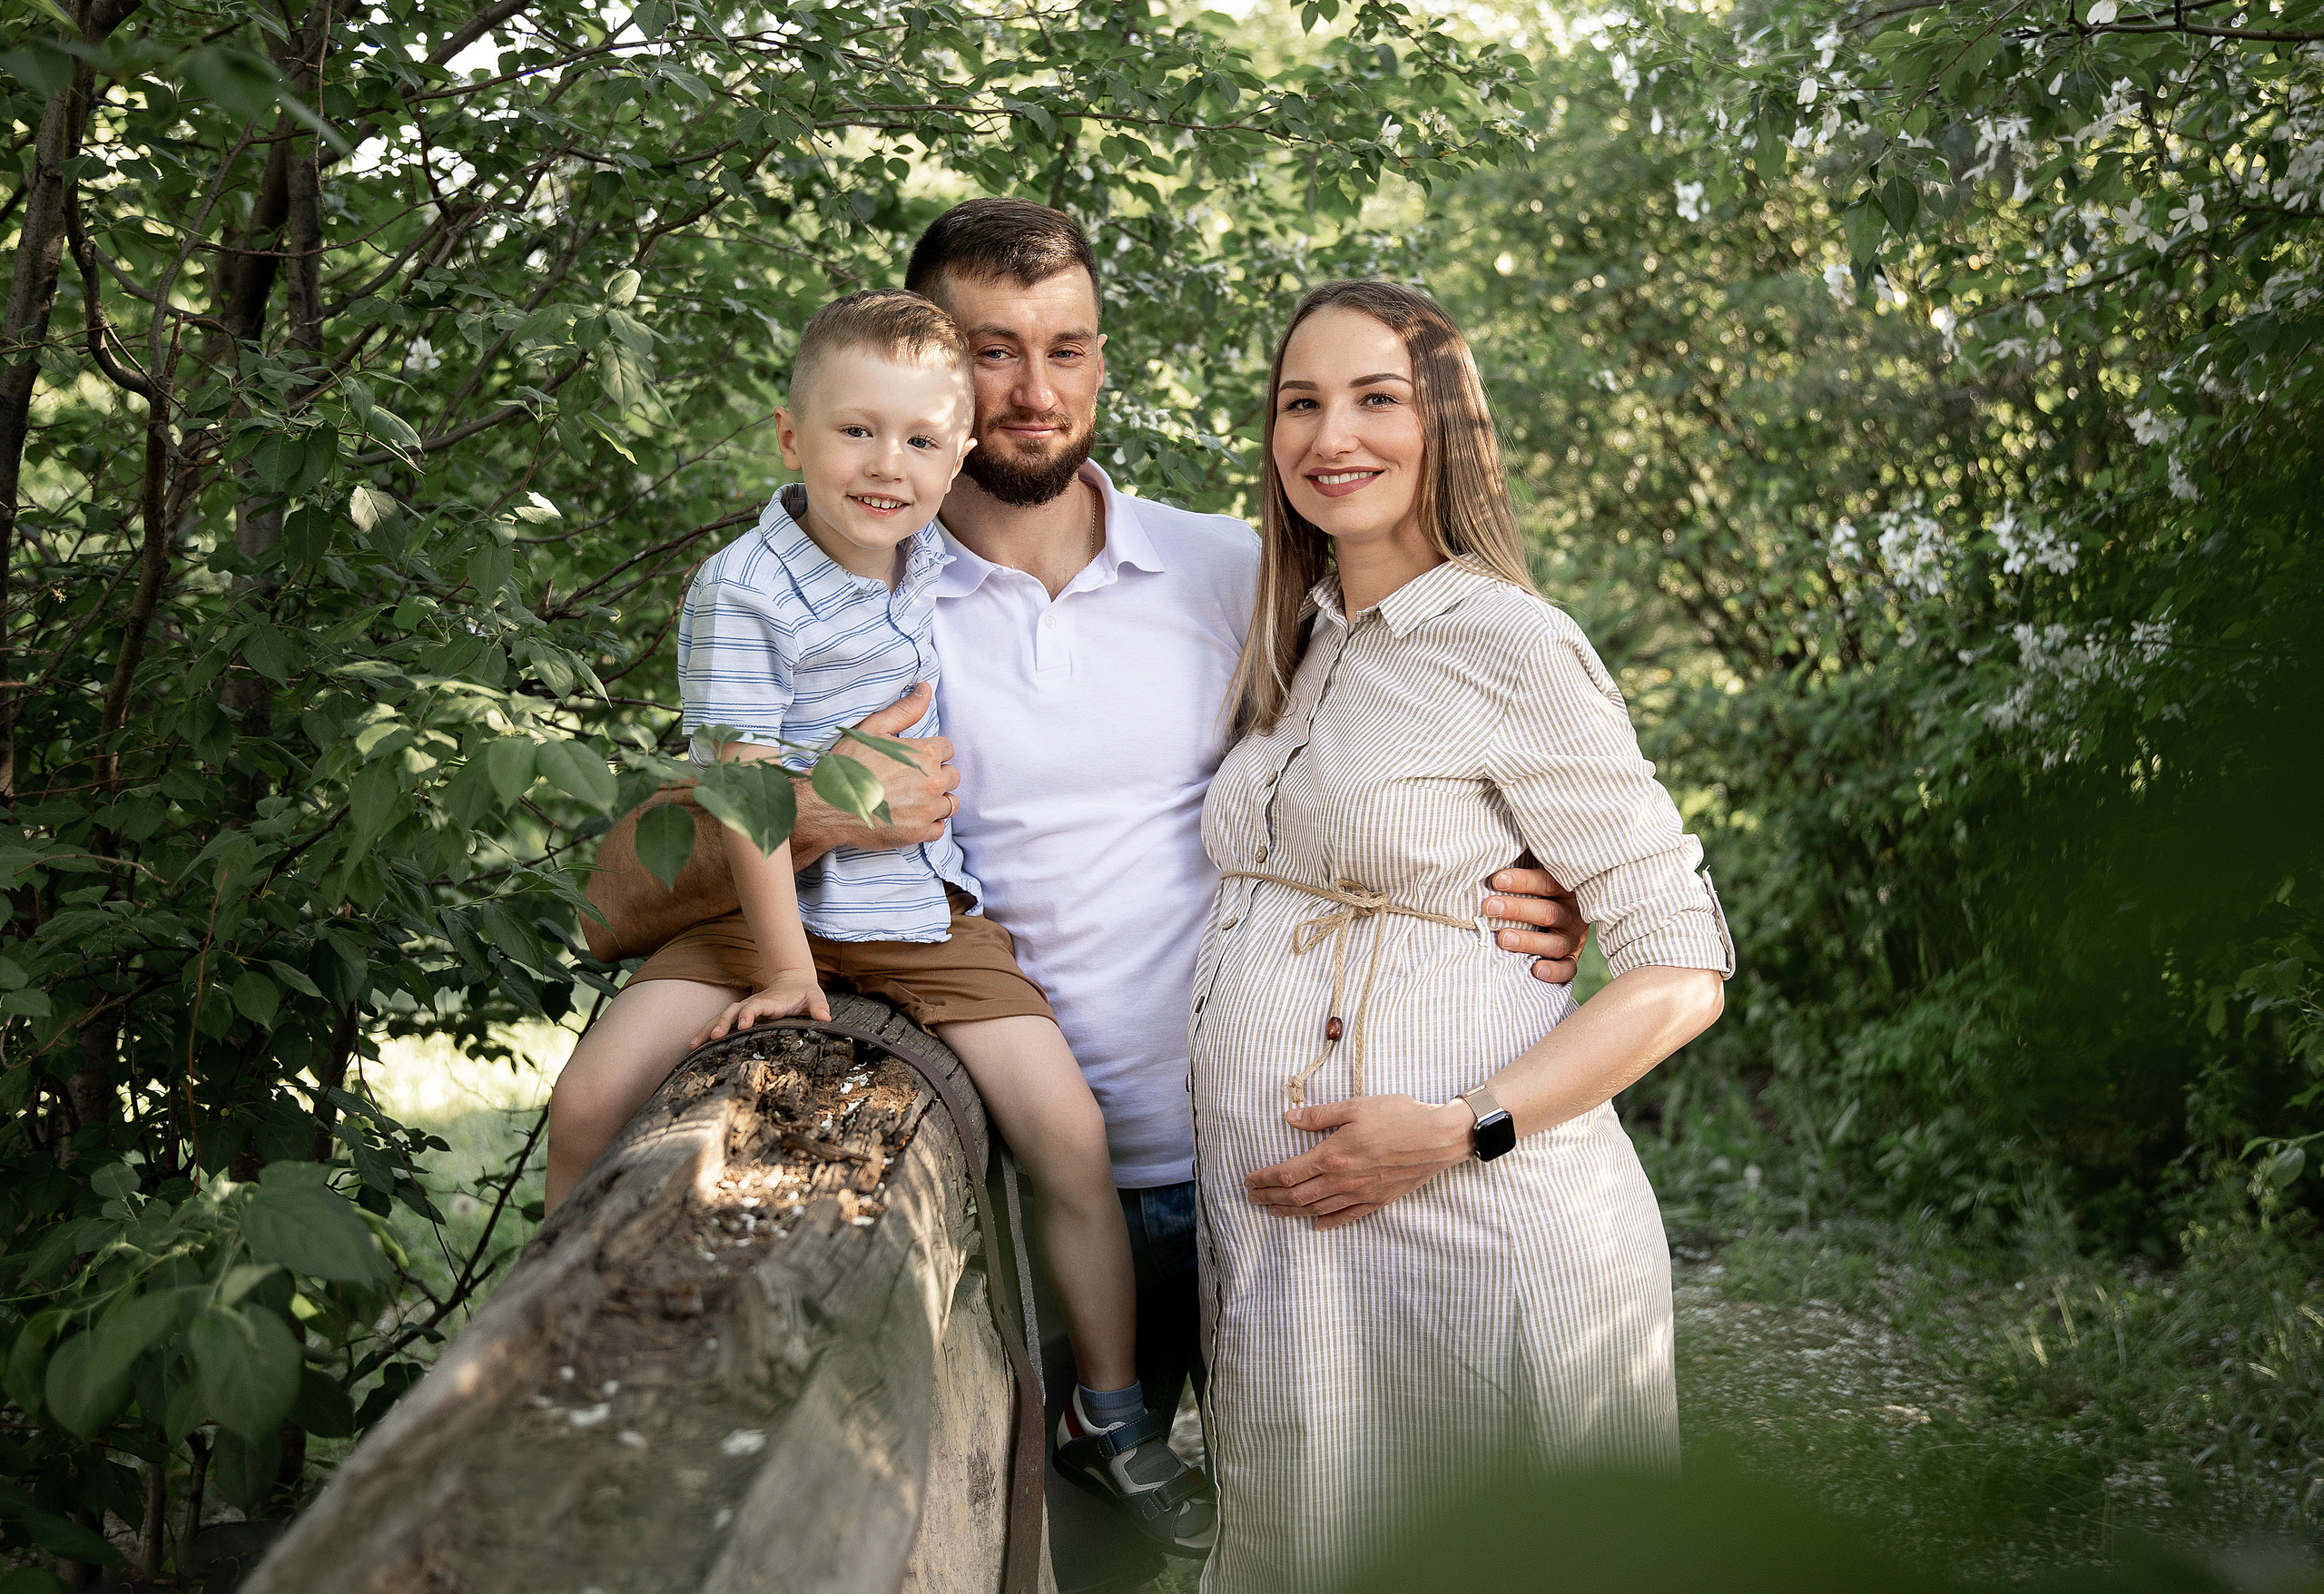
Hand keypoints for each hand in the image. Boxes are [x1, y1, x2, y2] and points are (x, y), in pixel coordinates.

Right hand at [691, 970, 830, 1046]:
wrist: (793, 982)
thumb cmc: (804, 992)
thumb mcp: (815, 997)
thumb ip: (819, 1006)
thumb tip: (825, 1017)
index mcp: (769, 1001)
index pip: (755, 1007)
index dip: (749, 1014)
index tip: (743, 1025)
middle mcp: (753, 1004)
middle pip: (732, 1011)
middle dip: (722, 1023)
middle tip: (712, 1037)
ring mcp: (744, 1009)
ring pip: (722, 1017)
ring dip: (707, 1029)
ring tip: (693, 1045)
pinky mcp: (740, 1016)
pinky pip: (720, 1023)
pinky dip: (706, 1032)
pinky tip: (694, 1046)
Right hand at [793, 683, 960, 863]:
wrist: (827, 805)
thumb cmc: (848, 765)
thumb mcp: (873, 728)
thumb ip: (905, 710)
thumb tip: (926, 689)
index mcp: (925, 754)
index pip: (947, 749)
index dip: (930, 752)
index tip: (912, 760)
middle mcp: (933, 781)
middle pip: (952, 776)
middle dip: (936, 775)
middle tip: (910, 779)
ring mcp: (928, 809)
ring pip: (950, 802)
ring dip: (937, 799)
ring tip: (913, 798)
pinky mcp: (920, 833)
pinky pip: (940, 827)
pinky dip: (929, 823)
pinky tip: (910, 816)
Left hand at [1242, 1095, 1474, 1230]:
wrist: (1438, 1137)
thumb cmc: (1399, 1115)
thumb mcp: (1356, 1106)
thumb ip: (1320, 1115)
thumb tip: (1290, 1118)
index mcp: (1333, 1155)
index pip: (1287, 1173)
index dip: (1264, 1179)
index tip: (1249, 1180)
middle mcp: (1343, 1180)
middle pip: (1296, 1196)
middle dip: (1270, 1198)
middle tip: (1252, 1198)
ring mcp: (1361, 1194)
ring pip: (1317, 1209)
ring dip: (1291, 1212)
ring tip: (1273, 1211)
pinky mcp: (1378, 1200)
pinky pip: (1347, 1217)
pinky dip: (1327, 1222)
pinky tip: (1316, 1225)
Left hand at [1481, 866, 1588, 985]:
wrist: (1567, 915)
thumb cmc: (1539, 893)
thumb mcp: (1538, 879)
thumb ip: (1519, 875)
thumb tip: (1487, 865)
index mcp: (1566, 889)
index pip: (1547, 882)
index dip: (1523, 881)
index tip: (1496, 880)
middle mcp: (1573, 914)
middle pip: (1548, 913)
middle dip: (1517, 910)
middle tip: (1490, 907)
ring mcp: (1574, 938)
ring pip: (1556, 943)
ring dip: (1529, 941)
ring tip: (1504, 938)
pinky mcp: (1572, 958)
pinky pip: (1568, 969)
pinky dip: (1554, 972)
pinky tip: (1536, 970)